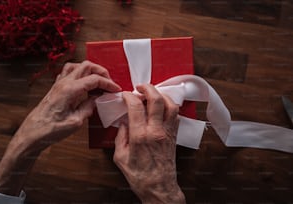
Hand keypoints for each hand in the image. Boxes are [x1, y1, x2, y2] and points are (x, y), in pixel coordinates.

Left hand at [0, 61, 120, 194]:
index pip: (94, 79)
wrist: (33, 133)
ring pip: (77, 66)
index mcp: (70, 90)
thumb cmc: (50, 130)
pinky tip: (84, 84)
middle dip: (101, 72)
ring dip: (90, 70)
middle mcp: (63, 83)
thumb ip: (89, 107)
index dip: (108, 83)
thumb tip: (97, 99)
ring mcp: (59, 83)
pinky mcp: (56, 87)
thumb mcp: (76, 121)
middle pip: (87, 66)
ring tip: (98, 81)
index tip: (116, 90)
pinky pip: (69, 72)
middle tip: (109, 83)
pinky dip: (80, 74)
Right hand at [113, 84, 185, 203]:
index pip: (135, 106)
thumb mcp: (120, 157)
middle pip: (156, 100)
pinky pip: (175, 115)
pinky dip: (169, 106)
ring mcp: (167, 132)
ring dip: (161, 95)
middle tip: (140, 87)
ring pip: (170, 105)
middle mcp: (155, 131)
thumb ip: (120, 137)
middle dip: (147, 88)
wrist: (159, 188)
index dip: (129, 96)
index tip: (125, 95)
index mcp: (140, 136)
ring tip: (153, 94)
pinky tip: (162, 106)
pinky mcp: (173, 135)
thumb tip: (123, 123)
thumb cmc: (140, 176)